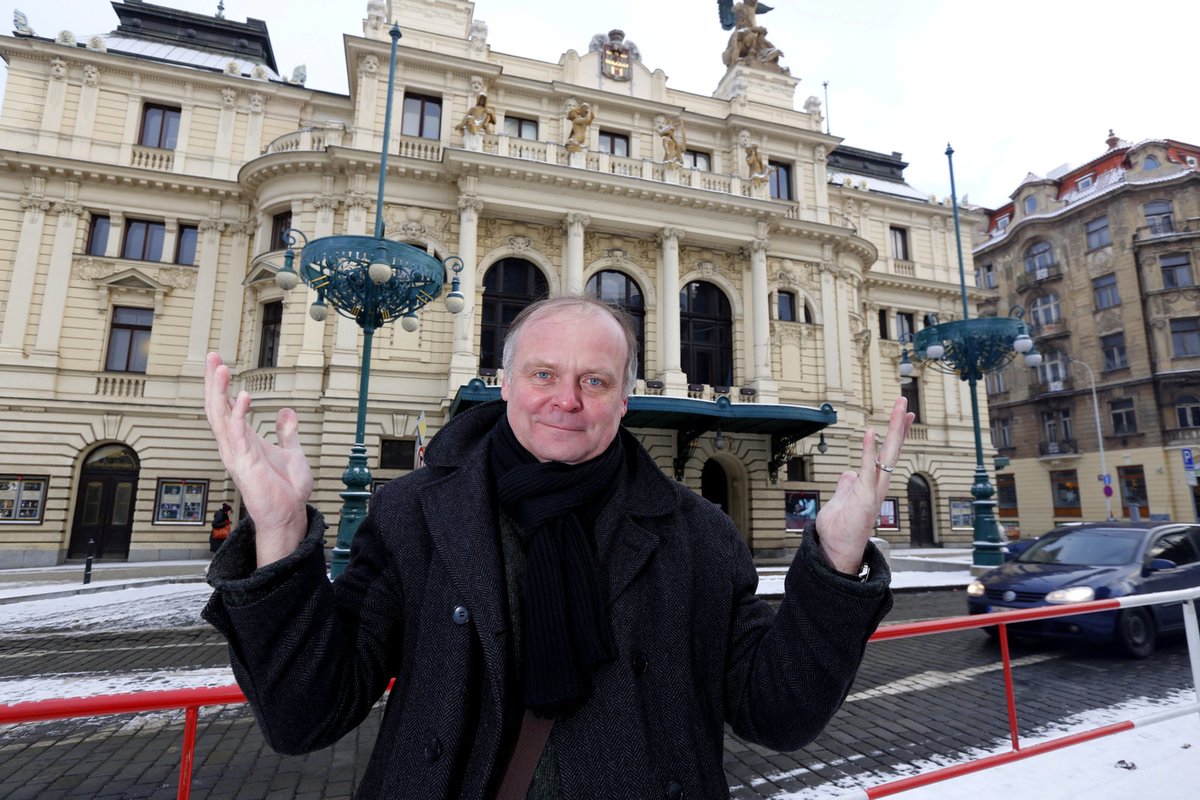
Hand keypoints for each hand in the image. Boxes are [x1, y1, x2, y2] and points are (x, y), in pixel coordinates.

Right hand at [204, 352, 312, 565]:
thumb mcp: (291, 452)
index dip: (221, 386)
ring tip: (221, 367)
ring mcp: (237, 453)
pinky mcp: (244, 463)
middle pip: (217, 407)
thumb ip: (287, 432)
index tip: (220, 362)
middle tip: (213, 356)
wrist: (289, 514)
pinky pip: (237, 434)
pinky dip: (239, 414)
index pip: (226, 407)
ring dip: (220, 392)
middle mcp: (235, 445)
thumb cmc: (287, 490)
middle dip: (214, 382)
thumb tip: (285, 412)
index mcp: (244, 440)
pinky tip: (243, 395)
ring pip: (221, 417)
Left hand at [815, 397, 914, 573]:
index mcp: (872, 484)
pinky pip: (867, 469)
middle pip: (892, 449)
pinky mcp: (864, 497)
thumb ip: (846, 486)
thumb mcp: (840, 501)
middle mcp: (877, 485)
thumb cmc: (839, 530)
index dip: (895, 434)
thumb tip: (848, 473)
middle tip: (905, 402)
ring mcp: (873, 491)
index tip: (904, 415)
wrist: (837, 552)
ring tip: (900, 408)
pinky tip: (871, 432)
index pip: (886, 454)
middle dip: (899, 425)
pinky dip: (869, 451)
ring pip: (887, 456)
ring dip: (893, 431)